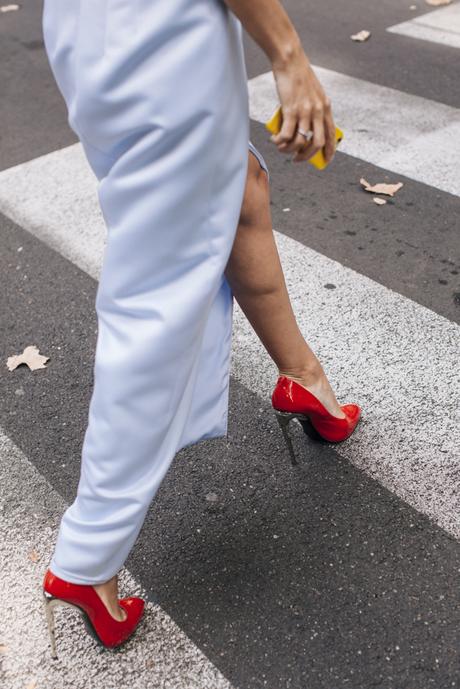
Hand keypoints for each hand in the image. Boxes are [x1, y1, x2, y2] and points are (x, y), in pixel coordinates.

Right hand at [270, 47, 336, 163]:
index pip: (331, 135)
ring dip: (289, 150)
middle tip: (297, 159)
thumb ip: (314, 108)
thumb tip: (306, 127)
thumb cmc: (299, 75)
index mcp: (325, 107)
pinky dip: (279, 142)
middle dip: (307, 156)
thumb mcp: (313, 93)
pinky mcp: (291, 110)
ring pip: (299, 142)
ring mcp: (305, 111)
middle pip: (317, 144)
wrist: (290, 60)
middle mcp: (317, 111)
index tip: (325, 160)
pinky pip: (286, 135)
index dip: (329, 151)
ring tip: (281, 148)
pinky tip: (275, 140)